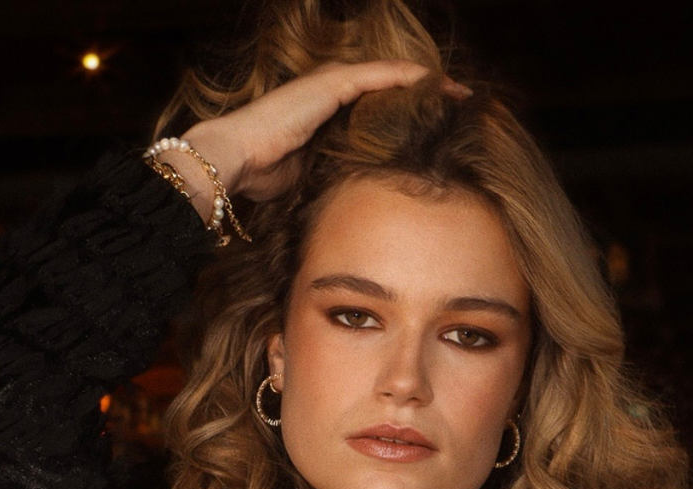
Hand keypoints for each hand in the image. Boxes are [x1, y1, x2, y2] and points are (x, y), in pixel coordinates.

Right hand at [160, 60, 468, 215]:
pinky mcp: (330, 86)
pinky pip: (378, 77)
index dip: (408, 113)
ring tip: (457, 92)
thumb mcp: (311, 181)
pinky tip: (432, 83)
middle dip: (424, 96)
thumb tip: (356, 207)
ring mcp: (330, 86)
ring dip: (424, 84)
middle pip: (388, 89)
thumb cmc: (261, 179)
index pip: (377, 109)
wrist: (233, 162)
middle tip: (458, 104)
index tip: (438, 125)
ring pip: (389, 78)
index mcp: (328, 117)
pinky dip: (406, 78)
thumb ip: (333, 180)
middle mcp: (331, 95)